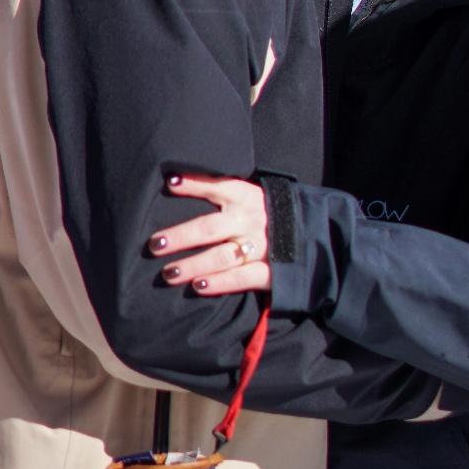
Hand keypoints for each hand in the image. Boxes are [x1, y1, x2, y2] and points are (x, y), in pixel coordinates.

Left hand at [148, 174, 271, 294]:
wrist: (312, 236)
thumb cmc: (267, 213)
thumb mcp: (251, 195)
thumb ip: (222, 191)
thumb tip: (177, 182)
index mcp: (247, 197)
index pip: (219, 186)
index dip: (195, 184)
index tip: (170, 184)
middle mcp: (251, 220)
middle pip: (210, 228)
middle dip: (181, 236)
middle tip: (155, 244)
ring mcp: (261, 247)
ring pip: (221, 256)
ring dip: (193, 264)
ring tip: (168, 272)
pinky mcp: (270, 272)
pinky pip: (240, 279)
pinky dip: (219, 283)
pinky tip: (198, 286)